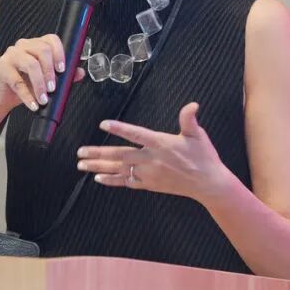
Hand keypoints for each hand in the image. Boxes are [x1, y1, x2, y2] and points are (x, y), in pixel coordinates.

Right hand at [0, 34, 85, 112]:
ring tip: (44, 99)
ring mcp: (11, 55)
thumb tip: (80, 72)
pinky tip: (33, 105)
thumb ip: (63, 75)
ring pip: (30, 64)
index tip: (63, 70)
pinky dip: (27, 95)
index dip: (60, 53)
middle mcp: (23, 46)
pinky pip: (17, 81)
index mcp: (36, 44)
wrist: (1, 94)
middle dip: (50, 72)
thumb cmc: (24, 83)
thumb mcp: (45, 79)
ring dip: (40, 84)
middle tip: (53, 88)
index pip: (51, 39)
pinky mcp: (1, 68)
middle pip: (42, 50)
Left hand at [76, 102, 235, 202]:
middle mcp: (151, 159)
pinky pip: (126, 182)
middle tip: (80, 152)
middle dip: (98, 153)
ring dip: (99, 167)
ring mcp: (149, 174)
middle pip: (120, 155)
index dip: (120, 129)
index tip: (104, 124)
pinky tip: (99, 178)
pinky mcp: (149, 184)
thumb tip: (193, 105)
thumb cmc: (203, 157)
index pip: (136, 134)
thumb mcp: (198, 135)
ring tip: (82, 165)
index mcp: (161, 144)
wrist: (208, 184)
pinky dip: (112, 180)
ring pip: (119, 169)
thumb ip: (189, 119)